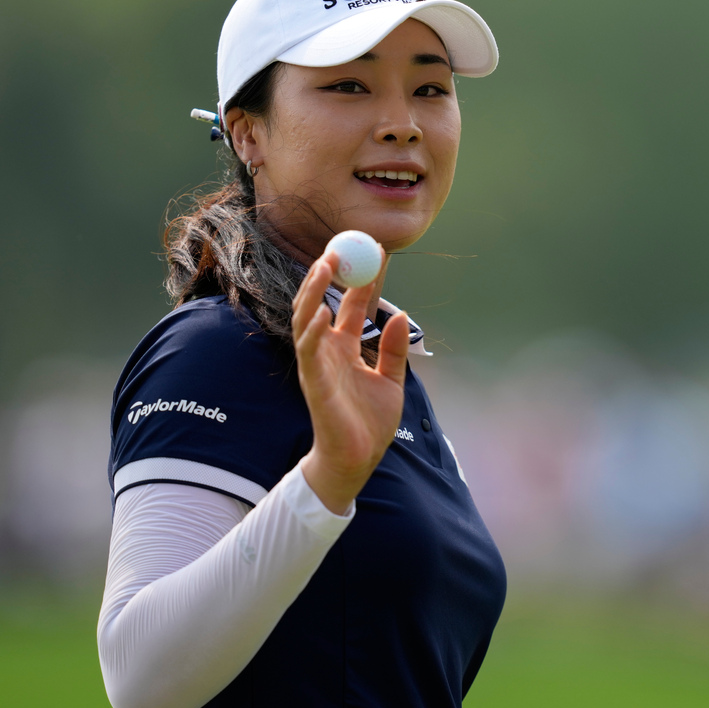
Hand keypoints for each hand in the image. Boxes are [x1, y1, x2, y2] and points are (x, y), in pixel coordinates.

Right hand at [291, 251, 409, 514]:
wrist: (358, 461)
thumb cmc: (370, 424)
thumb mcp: (392, 381)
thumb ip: (394, 350)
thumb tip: (402, 316)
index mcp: (345, 348)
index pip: (350, 304)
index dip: (362, 279)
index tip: (377, 253)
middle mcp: (327, 351)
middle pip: (321, 302)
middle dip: (330, 274)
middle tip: (344, 246)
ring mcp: (317, 364)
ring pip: (306, 319)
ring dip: (314, 292)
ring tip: (326, 265)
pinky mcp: (314, 382)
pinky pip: (308, 352)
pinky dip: (312, 330)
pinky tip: (321, 312)